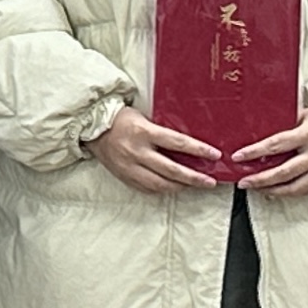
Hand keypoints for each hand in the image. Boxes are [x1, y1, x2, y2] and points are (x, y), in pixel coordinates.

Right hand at [90, 105, 222, 195]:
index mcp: (144, 132)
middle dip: (194, 178)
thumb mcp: (144, 117)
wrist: (93, 128)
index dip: (198, 150)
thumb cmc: (121, 118)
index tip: (214, 155)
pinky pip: (147, 188)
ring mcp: (130, 167)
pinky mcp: (125, 177)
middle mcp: (137, 151)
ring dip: (180, 187)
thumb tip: (187, 143)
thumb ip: (162, 130)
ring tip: (194, 186)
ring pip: (160, 184)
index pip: (177, 142)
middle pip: (172, 169)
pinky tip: (173, 188)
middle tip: (210, 182)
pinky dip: (163, 189)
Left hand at [237, 102, 307, 199]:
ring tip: (255, 188)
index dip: (255, 152)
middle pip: (283, 172)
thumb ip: (285, 123)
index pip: (277, 145)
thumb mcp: (305, 114)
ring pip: (294, 187)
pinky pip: (305, 191)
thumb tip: (256, 130)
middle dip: (260, 179)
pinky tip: (274, 191)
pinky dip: (287, 192)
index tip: (238, 157)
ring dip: (271, 190)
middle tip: (243, 182)